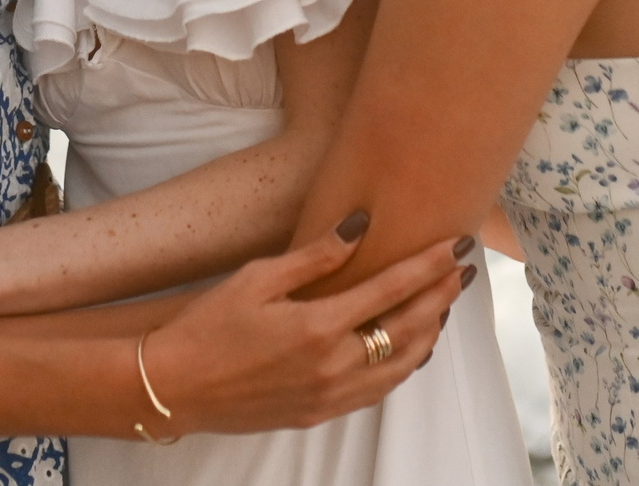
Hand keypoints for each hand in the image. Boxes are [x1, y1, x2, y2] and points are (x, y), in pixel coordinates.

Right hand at [139, 214, 476, 435]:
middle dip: (441, 297)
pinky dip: (404, 365)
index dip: (429, 266)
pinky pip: (378, 390)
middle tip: (463, 271)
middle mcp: (333, 366)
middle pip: (408, 329)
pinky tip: (408, 346)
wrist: (175, 388)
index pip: (391, 290)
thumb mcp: (256, 278)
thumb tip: (360, 225)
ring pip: (402, 366)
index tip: (455, 246)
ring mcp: (329, 395)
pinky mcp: (320, 412)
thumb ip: (315, 256)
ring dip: (429, 333)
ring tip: (443, 304)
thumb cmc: (208, 326)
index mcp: (318, 326)